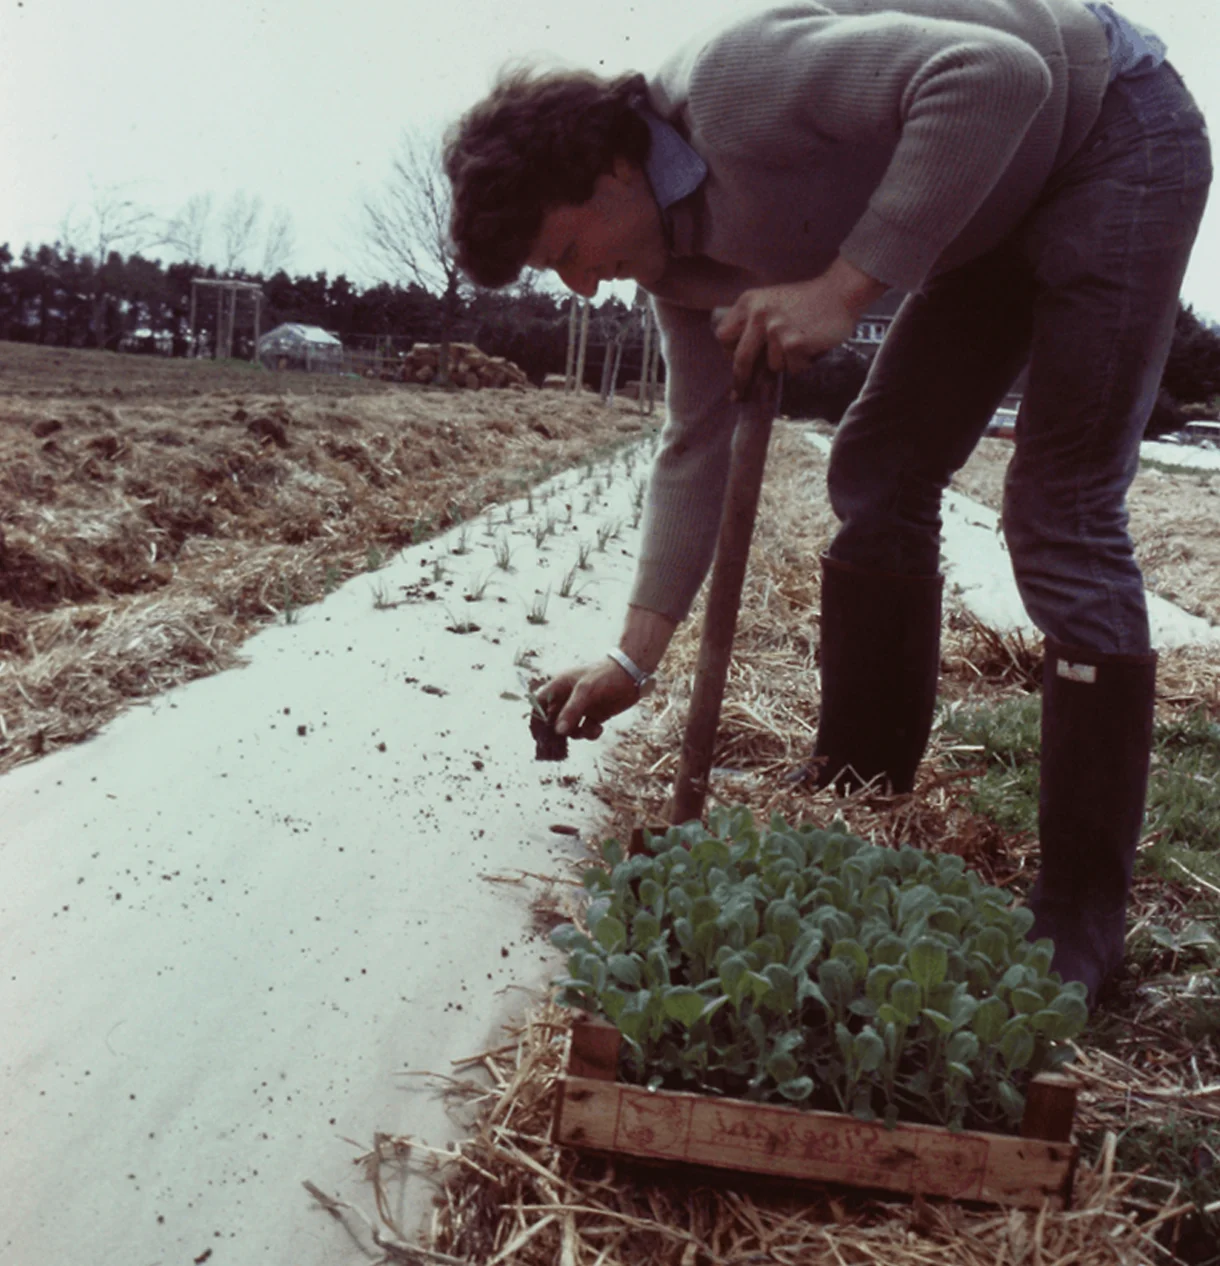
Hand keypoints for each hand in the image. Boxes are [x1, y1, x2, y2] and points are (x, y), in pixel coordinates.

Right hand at [538, 659, 640, 739]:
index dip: (536, 718)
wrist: (632, 673)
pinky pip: (585, 730)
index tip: (537, 735)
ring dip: (576, 733)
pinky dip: (590, 733)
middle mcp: (568, 697)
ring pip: (569, 728)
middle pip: (553, 719)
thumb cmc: (605, 675)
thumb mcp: (585, 691)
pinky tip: (599, 727)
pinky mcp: (595, 715)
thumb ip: (571, 711)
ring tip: (586, 730)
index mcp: (559, 686)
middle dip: (555, 732)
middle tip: (558, 745)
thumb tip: (558, 732)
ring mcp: (581, 707)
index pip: (539, 703)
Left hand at [715, 260, 885, 399]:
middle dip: (741, 382)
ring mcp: (775, 330)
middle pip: (740, 360)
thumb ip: (754, 325)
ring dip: (787, 362)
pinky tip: (811, 346)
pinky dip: (803, 364)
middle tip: (739, 397)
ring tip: (801, 343)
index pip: (723, 335)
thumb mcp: (771, 303)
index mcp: (748, 302)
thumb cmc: (807, 302)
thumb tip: (743, 365)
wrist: (840, 292)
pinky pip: (792, 368)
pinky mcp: (792, 344)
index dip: (729, 352)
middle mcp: (758, 315)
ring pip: (772, 366)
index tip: (735, 363)